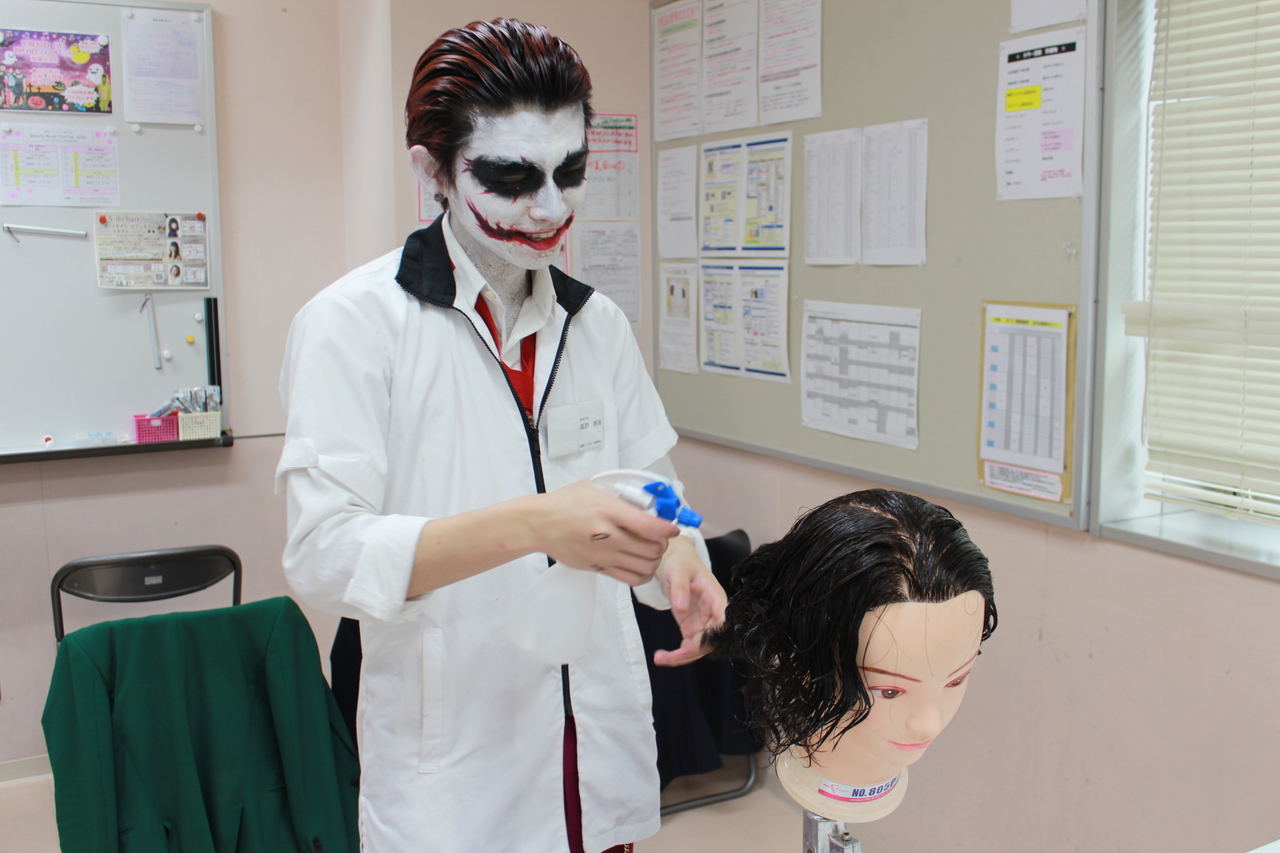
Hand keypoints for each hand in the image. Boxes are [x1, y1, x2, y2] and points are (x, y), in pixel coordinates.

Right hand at [534, 480, 678, 586]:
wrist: (541, 524)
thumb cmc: (568, 503)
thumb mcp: (595, 486)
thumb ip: (623, 493)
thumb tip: (651, 500)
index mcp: (608, 510)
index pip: (648, 525)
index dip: (667, 528)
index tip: (672, 527)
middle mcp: (607, 535)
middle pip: (652, 548)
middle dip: (663, 543)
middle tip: (661, 537)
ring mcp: (603, 554)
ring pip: (646, 565)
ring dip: (656, 558)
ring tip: (652, 550)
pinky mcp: (599, 568)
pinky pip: (631, 579)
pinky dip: (644, 574)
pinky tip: (642, 564)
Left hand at [652, 536, 727, 666]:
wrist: (677, 564)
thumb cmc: (682, 564)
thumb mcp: (679, 571)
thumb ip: (681, 588)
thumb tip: (681, 608)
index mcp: (717, 599)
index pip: (724, 623)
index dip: (714, 637)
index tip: (694, 646)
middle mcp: (714, 615)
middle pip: (710, 641)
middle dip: (690, 653)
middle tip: (665, 657)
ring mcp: (703, 623)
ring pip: (699, 648)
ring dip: (682, 657)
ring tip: (659, 658)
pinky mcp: (692, 628)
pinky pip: (689, 646)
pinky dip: (677, 654)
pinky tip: (662, 656)